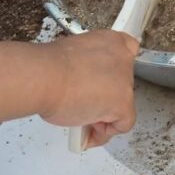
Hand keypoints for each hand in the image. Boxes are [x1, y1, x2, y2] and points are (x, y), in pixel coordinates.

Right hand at [39, 30, 138, 147]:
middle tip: (83, 104)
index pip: (128, 51)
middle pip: (122, 83)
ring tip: (79, 118)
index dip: (116, 70)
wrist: (46, 77)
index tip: (104, 81)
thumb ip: (88, 64)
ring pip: (121, 105)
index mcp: (111, 41)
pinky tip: (86, 132)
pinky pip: (122, 124)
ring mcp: (126, 81)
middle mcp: (123, 58)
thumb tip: (81, 80)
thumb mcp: (73, 55)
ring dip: (103, 114)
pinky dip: (104, 132)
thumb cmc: (49, 66)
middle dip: (105, 96)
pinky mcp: (123, 104)